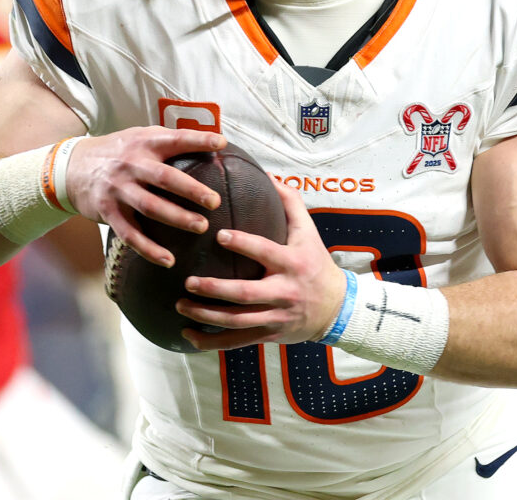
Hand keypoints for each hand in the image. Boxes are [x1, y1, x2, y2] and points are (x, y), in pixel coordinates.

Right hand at [64, 127, 224, 266]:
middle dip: (191, 190)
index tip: (220, 143)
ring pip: (150, 207)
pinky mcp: (108, 212)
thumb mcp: (139, 137)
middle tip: (215, 202)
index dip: (197, 139)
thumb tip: (213, 140)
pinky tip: (168, 260)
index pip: (174, 139)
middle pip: (164, 178)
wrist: (72, 168)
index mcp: (143, 143)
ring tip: (201, 227)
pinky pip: (130, 234)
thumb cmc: (118, 152)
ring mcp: (118, 190)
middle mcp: (131, 165)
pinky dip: (149, 249)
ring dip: (177, 218)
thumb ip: (169, 140)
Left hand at [175, 181, 344, 350]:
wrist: (336, 309)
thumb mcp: (309, 232)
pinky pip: (237, 341)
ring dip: (207, 316)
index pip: (266, 252)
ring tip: (180, 306)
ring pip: (238, 321)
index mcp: (292, 264)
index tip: (219, 236)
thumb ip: (290, 202)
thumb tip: (269, 175)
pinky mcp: (269, 335)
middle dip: (215, 289)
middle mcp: (284, 292)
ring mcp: (276, 317)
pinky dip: (212, 342)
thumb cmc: (316, 264)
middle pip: (246, 294)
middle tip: (188, 281)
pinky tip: (188, 335)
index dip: (243, 244)